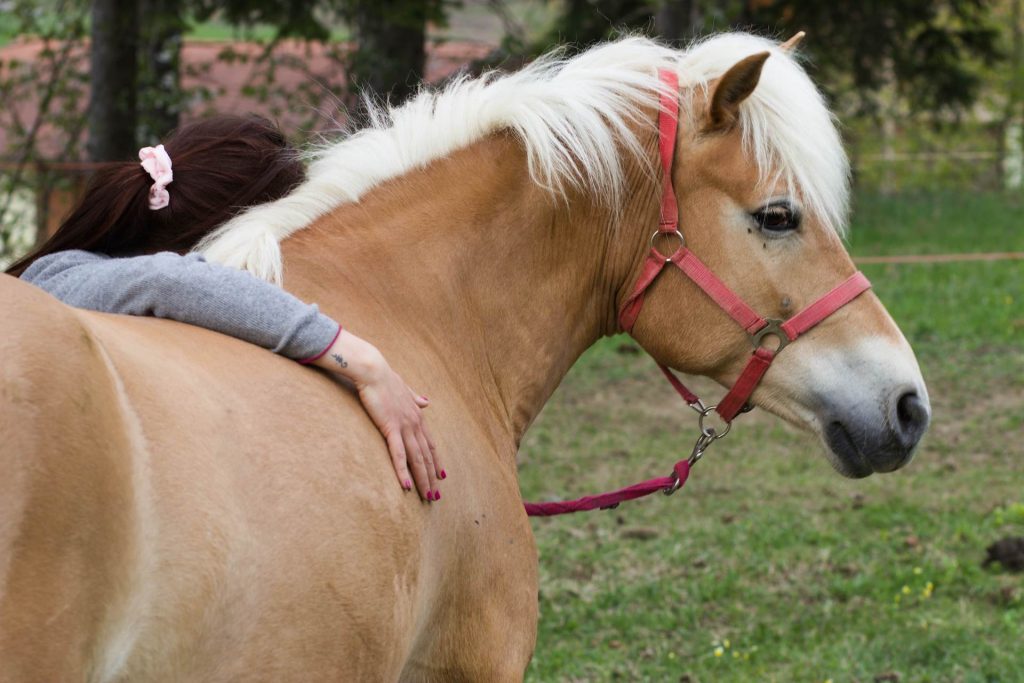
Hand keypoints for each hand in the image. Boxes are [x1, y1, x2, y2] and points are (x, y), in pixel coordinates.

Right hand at [313, 329, 443, 501]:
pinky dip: (403, 471)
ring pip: (417, 459)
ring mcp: (404, 426)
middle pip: (426, 456)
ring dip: (423, 480)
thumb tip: (427, 402)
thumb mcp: (405, 389)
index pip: (430, 444)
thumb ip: (416, 398)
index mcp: (418, 416)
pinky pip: (398, 454)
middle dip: (431, 477)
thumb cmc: (385, 379)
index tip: (441, 475)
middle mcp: (415, 423)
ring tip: (427, 498)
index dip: (436, 461)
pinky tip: (407, 486)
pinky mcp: (390, 427)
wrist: (373, 370)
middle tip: (435, 496)